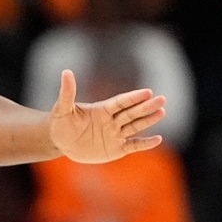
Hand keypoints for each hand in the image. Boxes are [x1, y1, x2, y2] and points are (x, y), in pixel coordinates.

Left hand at [48, 70, 165, 162]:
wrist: (60, 141)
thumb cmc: (60, 122)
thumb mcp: (63, 108)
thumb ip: (68, 92)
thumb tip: (66, 72)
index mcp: (101, 110)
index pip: (120, 102)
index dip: (133, 98)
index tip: (147, 92)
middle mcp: (111, 121)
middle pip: (131, 113)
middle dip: (146, 107)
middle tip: (162, 99)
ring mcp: (115, 134)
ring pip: (135, 126)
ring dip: (148, 120)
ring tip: (162, 111)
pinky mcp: (116, 149)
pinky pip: (133, 146)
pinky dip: (145, 144)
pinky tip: (158, 139)